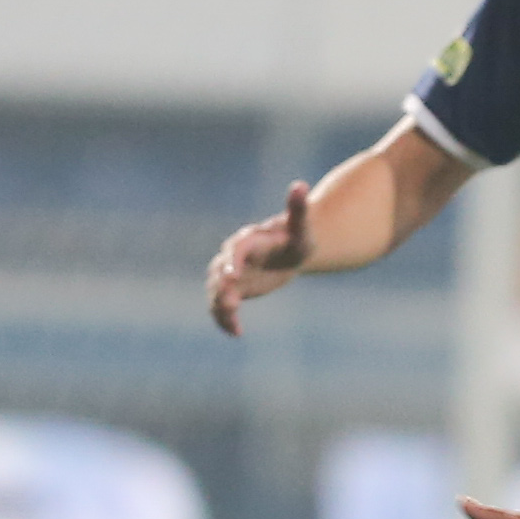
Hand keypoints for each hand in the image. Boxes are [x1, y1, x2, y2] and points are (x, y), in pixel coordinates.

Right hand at [208, 182, 318, 336]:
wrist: (290, 250)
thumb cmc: (298, 237)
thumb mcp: (302, 227)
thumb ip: (298, 209)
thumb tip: (300, 185)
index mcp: (249, 240)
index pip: (237, 249)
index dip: (234, 261)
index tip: (233, 275)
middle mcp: (234, 256)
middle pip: (221, 271)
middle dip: (223, 286)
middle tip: (229, 303)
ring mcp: (230, 273)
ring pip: (217, 290)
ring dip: (221, 306)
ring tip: (233, 324)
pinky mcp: (233, 289)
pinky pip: (222, 305)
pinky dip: (225, 319)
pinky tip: (236, 333)